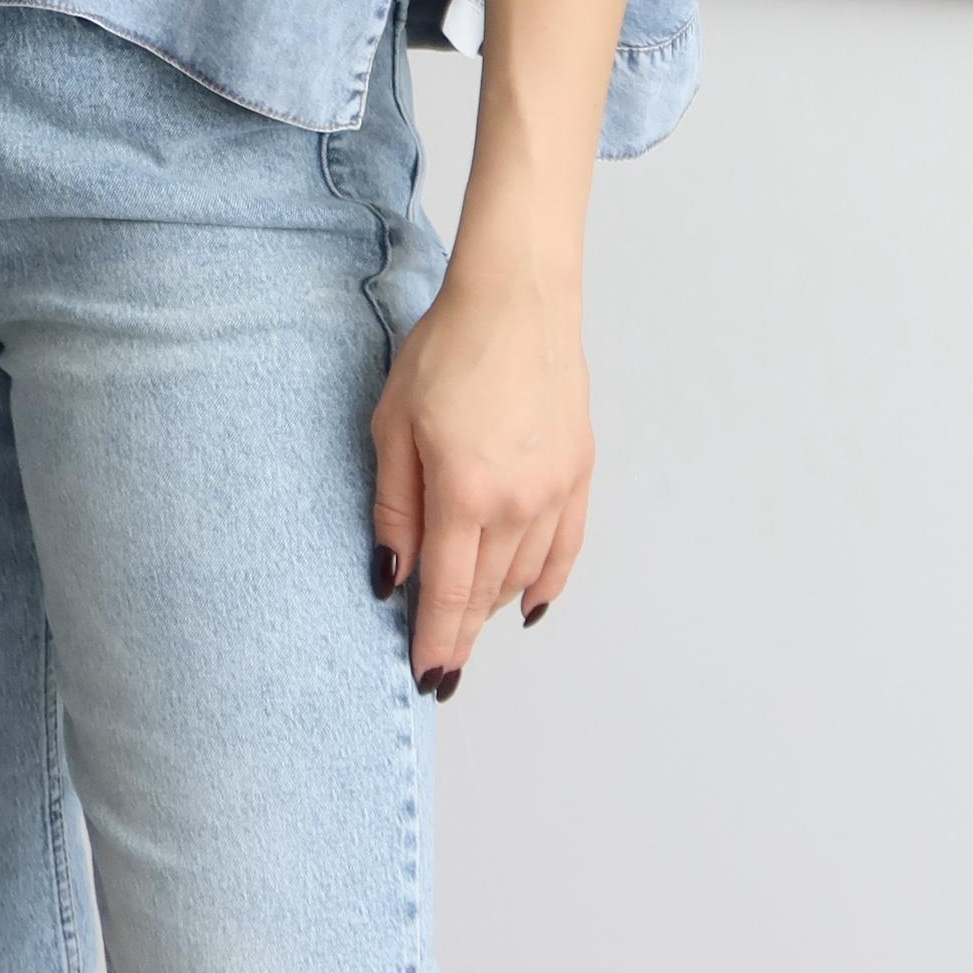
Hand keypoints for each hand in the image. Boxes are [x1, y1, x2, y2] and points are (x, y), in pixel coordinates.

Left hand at [368, 245, 591, 689]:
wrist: (516, 297)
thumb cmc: (446, 349)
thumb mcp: (394, 423)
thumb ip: (394, 506)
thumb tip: (392, 575)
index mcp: (463, 493)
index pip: (447, 592)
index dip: (435, 640)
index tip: (426, 675)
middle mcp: (516, 503)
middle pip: (486, 591)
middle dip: (462, 632)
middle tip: (443, 665)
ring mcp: (555, 490)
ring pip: (524, 575)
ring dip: (495, 605)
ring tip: (471, 624)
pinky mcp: (579, 471)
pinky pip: (565, 548)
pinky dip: (547, 581)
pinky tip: (529, 602)